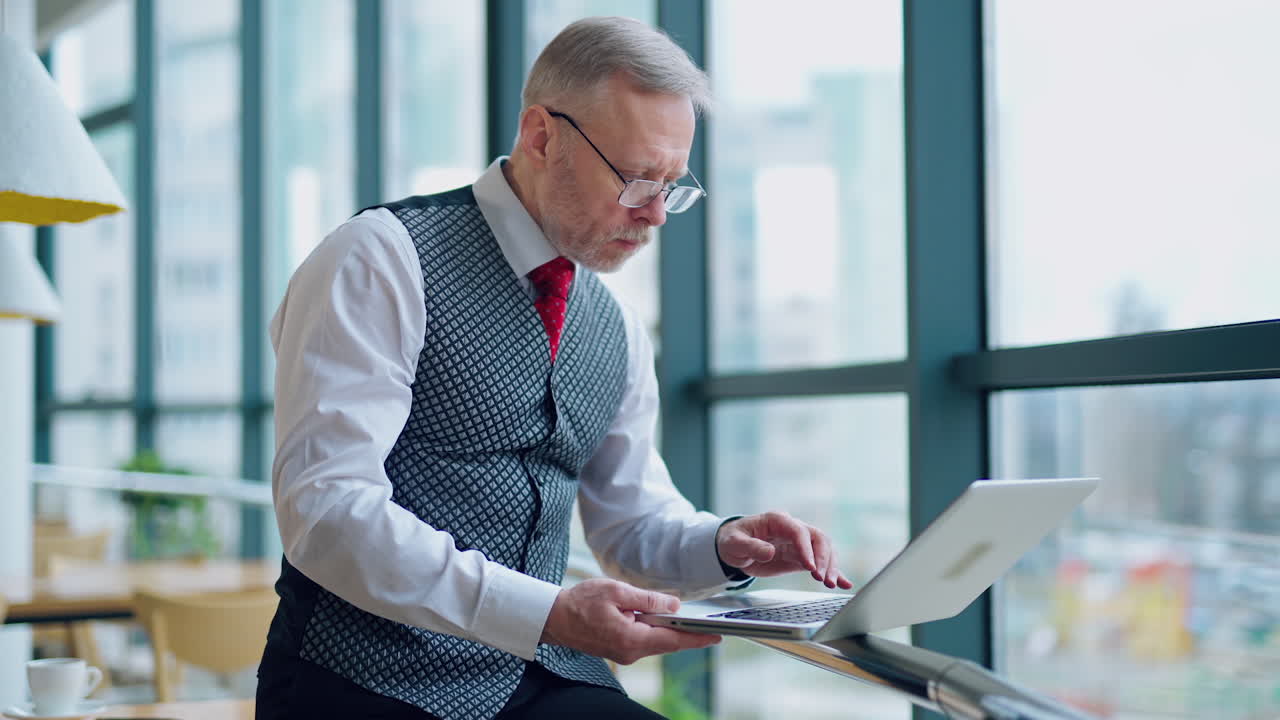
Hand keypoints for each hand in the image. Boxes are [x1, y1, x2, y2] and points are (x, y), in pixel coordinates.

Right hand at [541, 578, 720, 664]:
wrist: (554, 617)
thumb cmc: (580, 602)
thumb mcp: (616, 591)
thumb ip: (647, 599)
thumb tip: (673, 604)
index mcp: (631, 638)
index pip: (672, 641)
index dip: (696, 638)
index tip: (716, 636)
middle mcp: (630, 652)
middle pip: (667, 643)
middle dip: (687, 634)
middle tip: (709, 627)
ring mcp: (624, 653)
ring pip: (655, 642)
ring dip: (669, 631)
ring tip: (687, 620)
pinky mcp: (618, 649)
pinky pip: (643, 641)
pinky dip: (655, 632)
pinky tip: (660, 620)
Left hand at [717, 512, 853, 589]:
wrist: (733, 546)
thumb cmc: (732, 540)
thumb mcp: (734, 543)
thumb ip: (750, 546)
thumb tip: (769, 551)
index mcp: (776, 520)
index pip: (798, 531)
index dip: (806, 548)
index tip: (810, 566)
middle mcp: (792, 528)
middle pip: (818, 538)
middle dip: (823, 558)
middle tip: (822, 578)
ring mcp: (799, 543)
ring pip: (824, 550)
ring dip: (830, 566)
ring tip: (831, 584)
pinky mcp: (801, 557)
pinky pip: (821, 562)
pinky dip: (834, 571)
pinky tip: (844, 583)